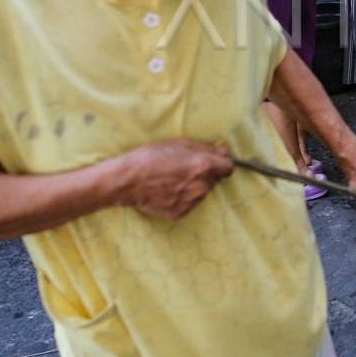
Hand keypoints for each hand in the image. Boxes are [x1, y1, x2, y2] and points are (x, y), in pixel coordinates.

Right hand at [118, 140, 232, 219]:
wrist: (127, 181)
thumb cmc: (151, 157)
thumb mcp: (179, 144)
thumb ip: (206, 149)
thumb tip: (224, 152)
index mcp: (203, 167)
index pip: (229, 168)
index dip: (222, 163)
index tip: (214, 162)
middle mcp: (201, 186)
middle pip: (214, 180)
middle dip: (205, 174)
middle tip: (185, 169)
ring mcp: (191, 202)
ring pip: (202, 192)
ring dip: (195, 186)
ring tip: (173, 179)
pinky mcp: (181, 212)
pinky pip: (190, 203)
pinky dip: (183, 197)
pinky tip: (168, 190)